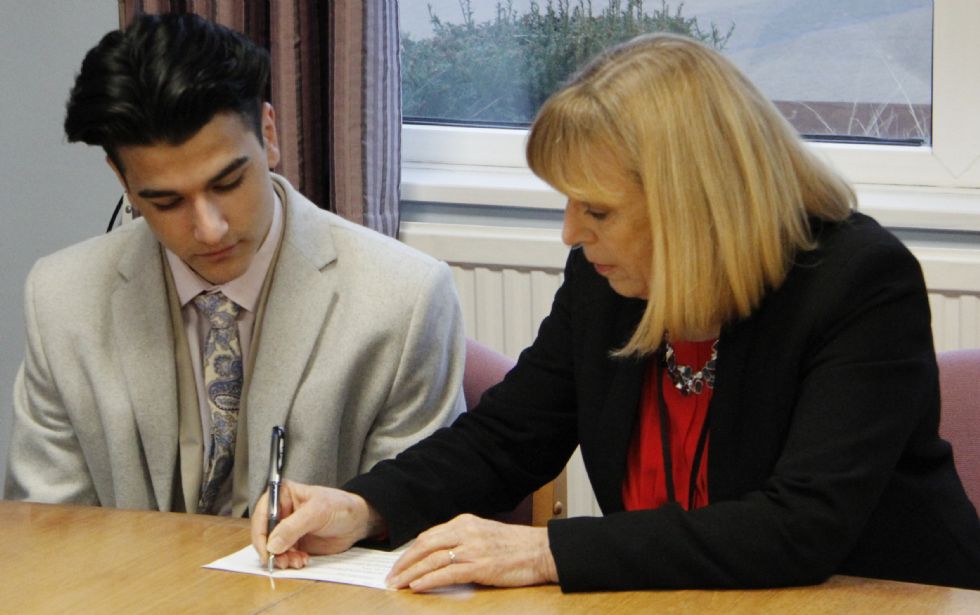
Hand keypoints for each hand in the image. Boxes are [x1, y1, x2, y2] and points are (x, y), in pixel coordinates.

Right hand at [250, 479, 383, 568]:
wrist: (357, 521)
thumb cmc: (340, 506)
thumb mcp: (317, 512)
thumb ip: (293, 527)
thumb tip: (272, 544)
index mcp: (283, 495)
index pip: (262, 514)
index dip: (261, 533)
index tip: (266, 551)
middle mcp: (281, 511)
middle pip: (265, 533)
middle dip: (272, 550)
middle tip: (282, 561)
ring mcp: (287, 528)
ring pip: (273, 547)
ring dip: (282, 558)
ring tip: (296, 562)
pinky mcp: (294, 542)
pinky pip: (284, 555)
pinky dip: (290, 560)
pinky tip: (302, 560)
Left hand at [386, 514, 557, 591]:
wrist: (541, 551)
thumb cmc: (515, 546)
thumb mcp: (484, 534)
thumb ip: (462, 540)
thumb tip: (438, 554)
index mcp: (465, 522)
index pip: (429, 535)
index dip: (411, 551)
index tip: (399, 563)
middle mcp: (466, 531)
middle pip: (425, 545)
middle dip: (404, 562)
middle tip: (391, 576)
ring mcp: (472, 548)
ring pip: (431, 559)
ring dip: (410, 573)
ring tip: (397, 584)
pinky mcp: (480, 566)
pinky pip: (447, 573)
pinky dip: (428, 580)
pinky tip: (417, 586)